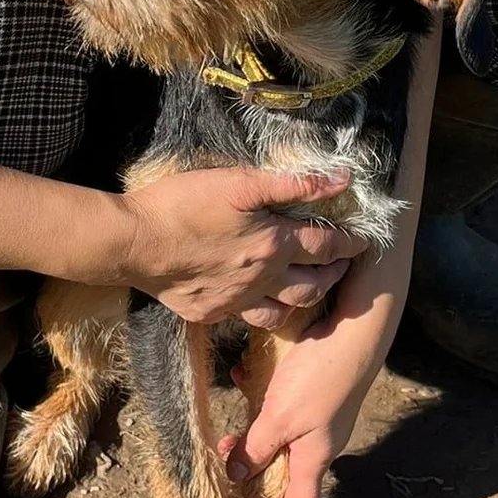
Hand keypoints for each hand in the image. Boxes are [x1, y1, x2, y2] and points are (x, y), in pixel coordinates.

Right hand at [119, 167, 365, 325]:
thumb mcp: (240, 181)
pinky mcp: (211, 313)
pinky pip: (248, 318)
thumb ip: (293, 183)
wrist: (133, 242)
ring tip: (311, 285)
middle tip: (343, 263)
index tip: (364, 240)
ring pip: (286, 311)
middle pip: (314, 284)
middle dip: (335, 273)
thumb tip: (341, 179)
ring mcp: (236, 302)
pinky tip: (261, 299)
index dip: (350, 242)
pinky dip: (264, 309)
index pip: (327, 245)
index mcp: (274, 244)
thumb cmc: (184, 204)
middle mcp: (263, 280)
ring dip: (306, 298)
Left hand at [221, 259, 403, 497]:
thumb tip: (238, 476)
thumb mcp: (280, 416)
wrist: (356, 327)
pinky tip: (242, 376)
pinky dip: (261, 398)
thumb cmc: (320, 374)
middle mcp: (319, 441)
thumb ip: (256, 446)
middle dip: (258, 482)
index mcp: (314, 457)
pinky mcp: (317, 388)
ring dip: (253, 437)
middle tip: (231, 486)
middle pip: (285, 474)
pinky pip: (282, 404)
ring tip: (226, 439)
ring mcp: (321, 415)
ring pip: (280, 436)